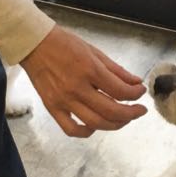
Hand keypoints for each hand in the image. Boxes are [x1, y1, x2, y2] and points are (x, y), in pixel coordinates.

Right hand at [21, 26, 146, 136]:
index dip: (136, 94)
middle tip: (139, 111)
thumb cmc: (64, 44)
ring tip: (123, 119)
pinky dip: (86, 132)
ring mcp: (63, 100)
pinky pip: (71, 129)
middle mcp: (77, 88)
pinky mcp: (52, 108)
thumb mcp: (94, 51)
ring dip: (115, 124)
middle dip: (131, 114)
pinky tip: (95, 126)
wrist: (34, 44)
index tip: (140, 92)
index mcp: (89, 69)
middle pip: (112, 111)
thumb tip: (135, 83)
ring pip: (95, 123)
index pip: (121, 91)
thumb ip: (117, 70)